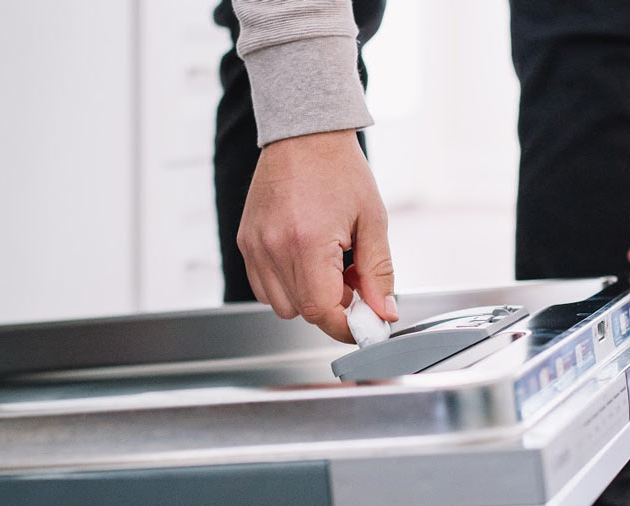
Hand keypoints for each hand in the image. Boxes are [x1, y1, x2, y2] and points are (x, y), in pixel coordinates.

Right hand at [236, 129, 398, 341]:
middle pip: (302, 312)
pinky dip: (287, 285)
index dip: (347, 326)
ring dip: (308, 297)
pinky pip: (264, 286)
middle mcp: (273, 247)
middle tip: (353, 279)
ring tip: (329, 265)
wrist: (304, 134)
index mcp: (306, 241)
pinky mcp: (245, 242)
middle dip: (333, 307)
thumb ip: (378, 272)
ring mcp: (254, 245)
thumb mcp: (372, 220)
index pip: (321, 311)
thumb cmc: (339, 169)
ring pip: (281, 305)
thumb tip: (384, 312)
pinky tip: (307, 260)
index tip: (366, 322)